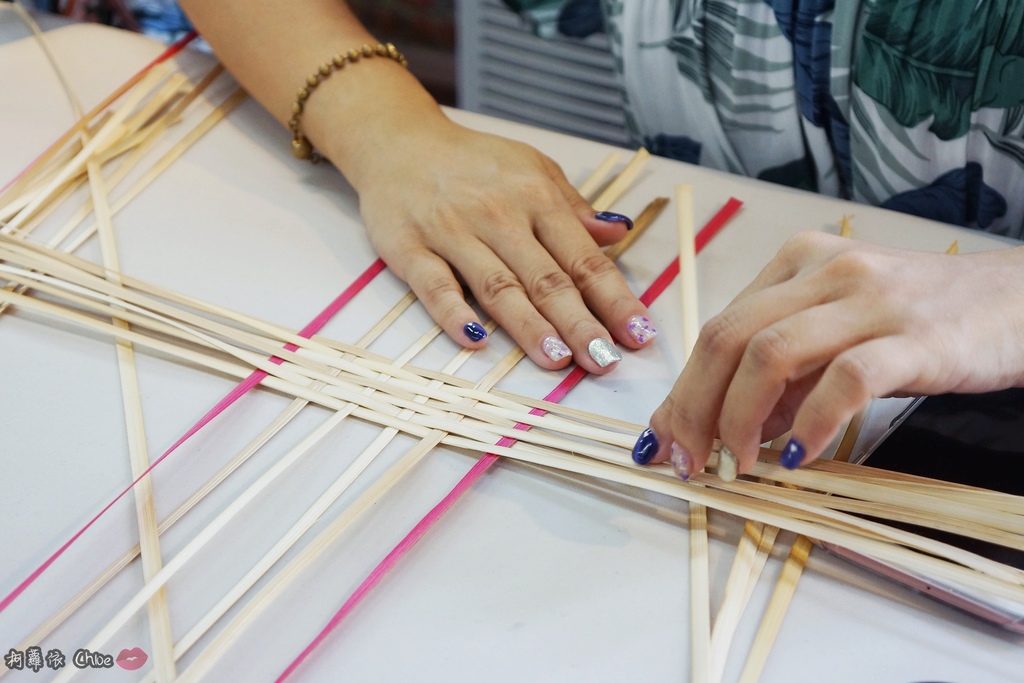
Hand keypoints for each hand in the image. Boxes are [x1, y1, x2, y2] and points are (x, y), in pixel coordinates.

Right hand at [349, 117, 654, 372]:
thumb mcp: (533, 169)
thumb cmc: (474, 163)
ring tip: (558, 359)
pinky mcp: (409, 248)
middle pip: (546, 279)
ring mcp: (453, 233)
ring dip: (529, 326)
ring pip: (497, 287)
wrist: (400, 140)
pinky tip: (476, 341)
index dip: (614, 299)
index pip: (583, 258)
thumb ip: (573, 207)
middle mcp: (499, 216)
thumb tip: (618, 235)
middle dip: (580, 324)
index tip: (639, 335)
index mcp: (537, 198)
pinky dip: (453, 314)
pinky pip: (434, 286)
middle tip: (604, 361)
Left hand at [634, 232, 1023, 475]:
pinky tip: (799, 455)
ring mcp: (870, 299)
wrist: (1021, 302)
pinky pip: (845, 379)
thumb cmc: (921, 319)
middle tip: (686, 460)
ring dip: (739, 417)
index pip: (717, 329)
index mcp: (797, 262)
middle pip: (727, 338)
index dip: (681, 390)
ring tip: (739, 461)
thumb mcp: (839, 330)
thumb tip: (726, 424)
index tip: (662, 440)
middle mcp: (825, 270)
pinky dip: (811, 422)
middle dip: (693, 407)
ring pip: (771, 354)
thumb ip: (784, 370)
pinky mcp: (916, 337)